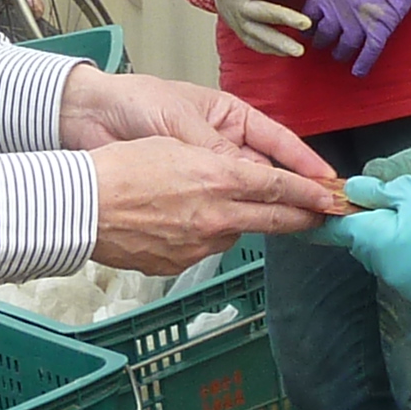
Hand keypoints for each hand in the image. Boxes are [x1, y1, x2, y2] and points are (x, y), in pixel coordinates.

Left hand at [55, 66, 341, 205]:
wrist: (87, 118)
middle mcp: (225, 145)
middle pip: (269, 173)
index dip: (305, 164)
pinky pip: (218, 208)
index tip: (329, 183)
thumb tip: (245, 176)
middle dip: (297, 192)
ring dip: (266, 209)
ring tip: (295, 226)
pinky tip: (244, 230)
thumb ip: (213, 151)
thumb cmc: (136, 105)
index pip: (277, 143)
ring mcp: (208, 170)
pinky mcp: (188, 191)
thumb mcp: (180, 122)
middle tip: (325, 213)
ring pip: (246, 195)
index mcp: (230, 118)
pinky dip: (231, 218)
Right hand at [90, 137, 338, 273]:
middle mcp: (216, 216)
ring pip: (235, 233)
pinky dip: (203, 236)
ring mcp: (198, 244)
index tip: (331, 198)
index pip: (278, 188)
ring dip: (241, 222)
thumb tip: (235, 177)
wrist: (79, 205)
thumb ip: (214, 163)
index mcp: (217, 179)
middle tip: (321, 218)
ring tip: (223, 209)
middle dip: (301, 219)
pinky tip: (182, 223)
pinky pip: (203, 248)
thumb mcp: (175, 146)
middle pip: (273, 220)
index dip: (310, 194)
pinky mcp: (178, 263)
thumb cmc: (120, 165)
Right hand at [199, 0, 311, 58]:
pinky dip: (272, 49)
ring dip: (280, 44)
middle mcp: (238, 6)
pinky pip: (256, 44)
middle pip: (265, 13)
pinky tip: (288, 53)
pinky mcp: (241, 34)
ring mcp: (238, 23)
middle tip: (307, 23)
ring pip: (260, 35)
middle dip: (287, 18)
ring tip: (300, 51)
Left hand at [304, 0, 410, 77]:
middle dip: (321, 42)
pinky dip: (363, 64)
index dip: (308, 25)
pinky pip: (369, 52)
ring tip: (340, 55)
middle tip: (322, 45)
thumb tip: (330, 0)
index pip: (310, 14)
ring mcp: (361, 21)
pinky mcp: (380, 28)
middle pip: (324, 34)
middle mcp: (342, 10)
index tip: (309, 30)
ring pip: (345, 46)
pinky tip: (358, 72)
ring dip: (340, 53)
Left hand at [323, 174, 410, 310]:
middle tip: (393, 201)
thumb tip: (351, 191)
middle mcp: (390, 271)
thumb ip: (379, 192)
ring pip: (394, 258)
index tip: (317, 212)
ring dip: (400, 241)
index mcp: (380, 242)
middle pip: (369, 244)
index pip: (341, 231)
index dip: (329, 218)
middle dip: (374, 225)